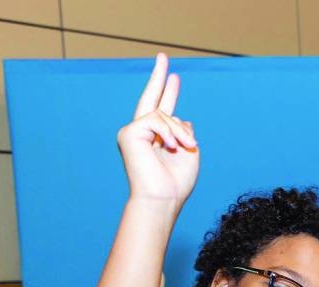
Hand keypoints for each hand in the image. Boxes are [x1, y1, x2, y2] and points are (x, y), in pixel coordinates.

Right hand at [116, 53, 198, 205]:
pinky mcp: (129, 133)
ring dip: (180, 132)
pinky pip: (155, 120)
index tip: (173, 76)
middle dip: (159, 77)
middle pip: (150, 98)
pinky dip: (168, 133)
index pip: (162, 110)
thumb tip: (182, 118)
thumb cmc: (177, 182)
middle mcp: (143, 133)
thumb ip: (185, 132)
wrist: (163, 197)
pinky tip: (171, 147)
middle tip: (163, 56)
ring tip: (188, 147)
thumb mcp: (190, 152)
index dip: (168, 92)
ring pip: (163, 114)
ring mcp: (134, 132)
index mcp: (158, 138)